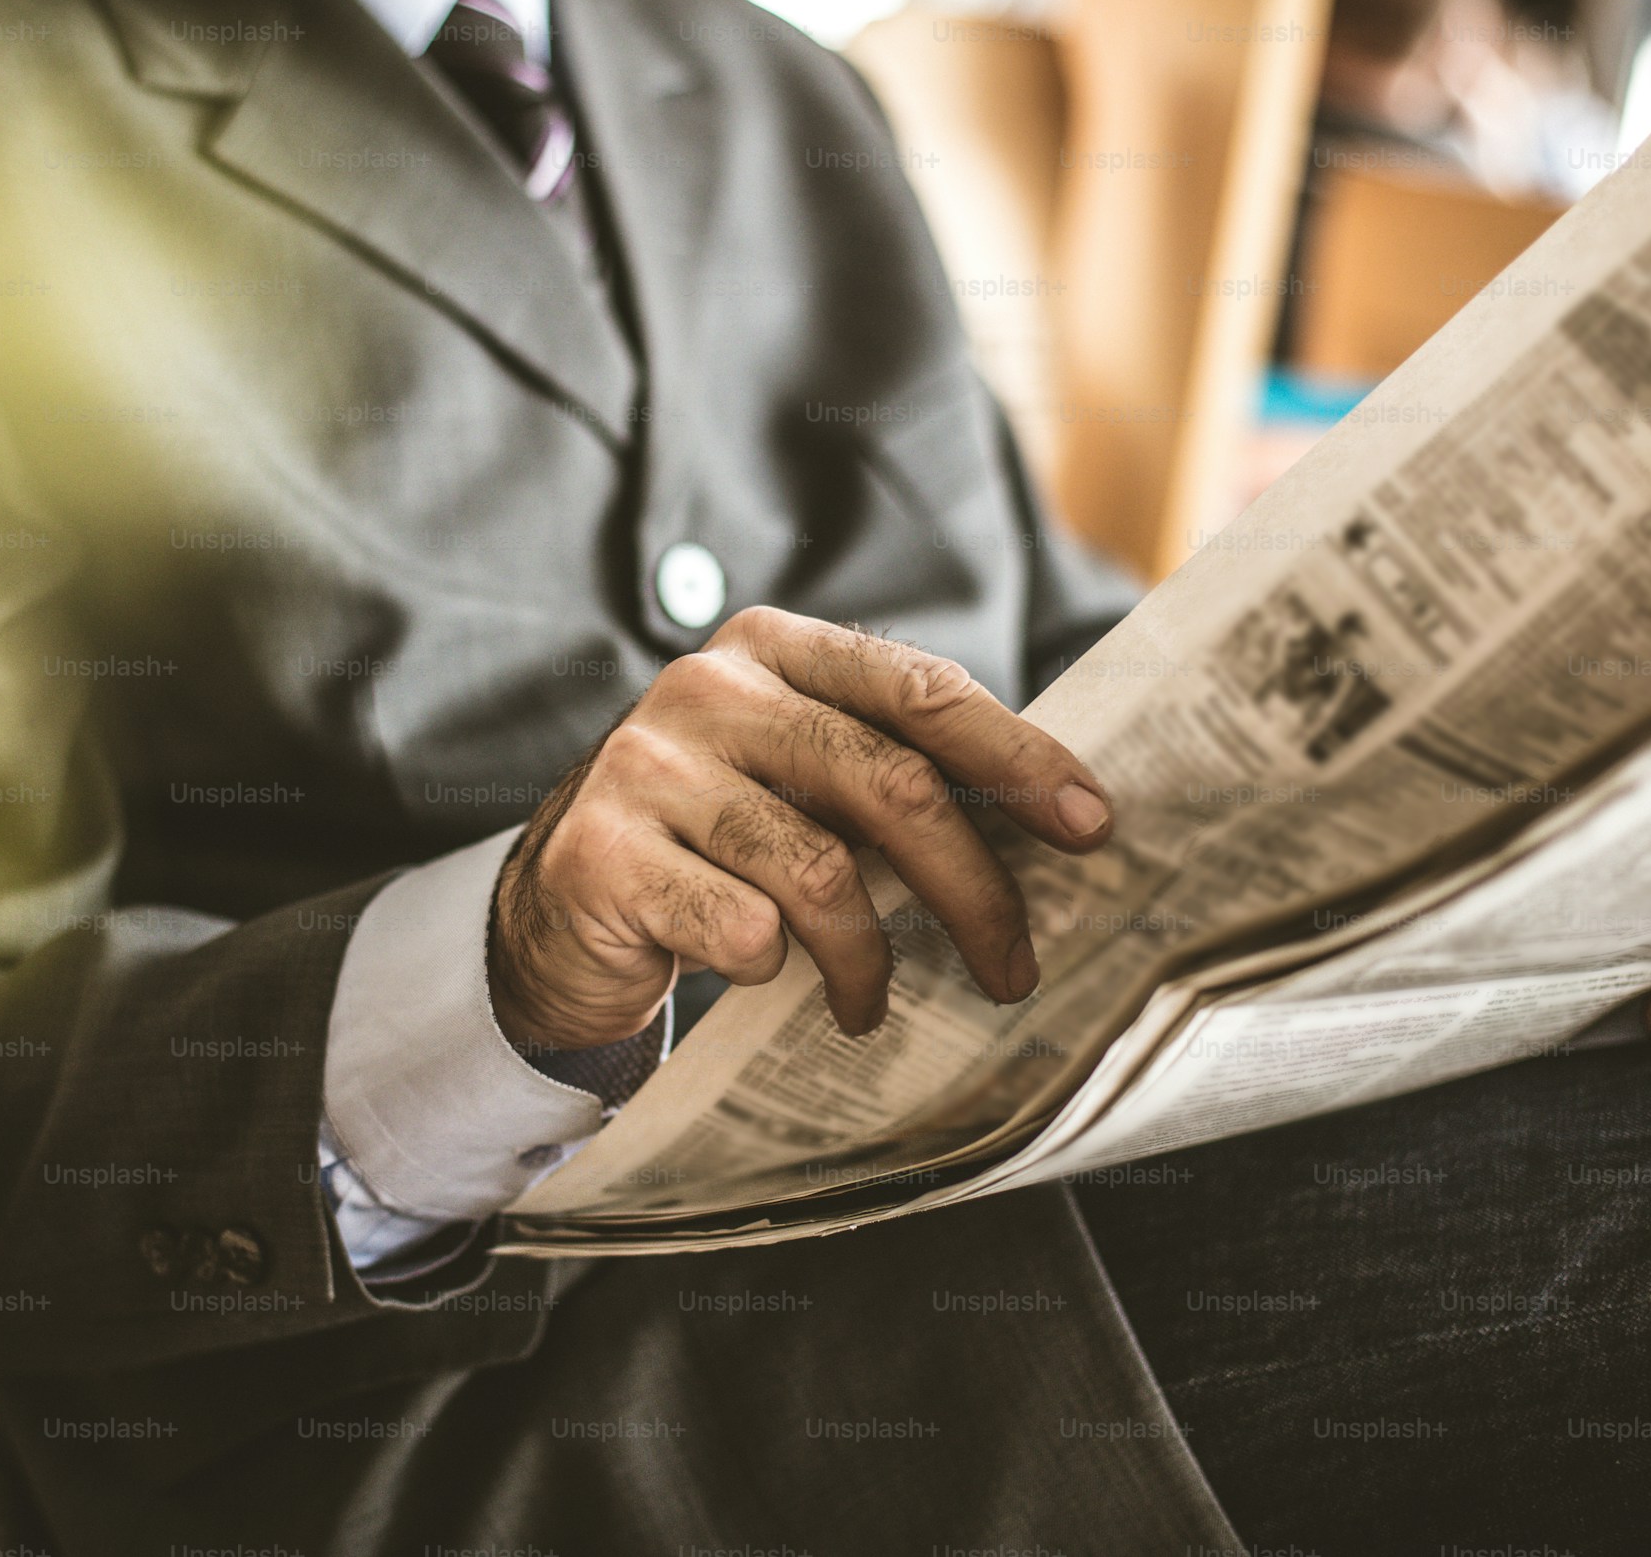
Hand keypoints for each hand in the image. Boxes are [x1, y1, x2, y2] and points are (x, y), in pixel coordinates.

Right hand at [489, 608, 1114, 1049]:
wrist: (558, 903)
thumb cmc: (716, 841)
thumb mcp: (798, 781)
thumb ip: (891, 772)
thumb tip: (1058, 822)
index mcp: (773, 647)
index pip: (920, 690)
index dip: (1017, 758)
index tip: (1092, 825)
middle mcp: (706, 689)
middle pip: (887, 785)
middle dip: (972, 888)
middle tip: (1014, 967)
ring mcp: (647, 767)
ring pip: (819, 874)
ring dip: (868, 961)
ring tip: (871, 1002)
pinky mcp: (604, 856)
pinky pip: (740, 930)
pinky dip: (772, 970)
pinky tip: (766, 977)